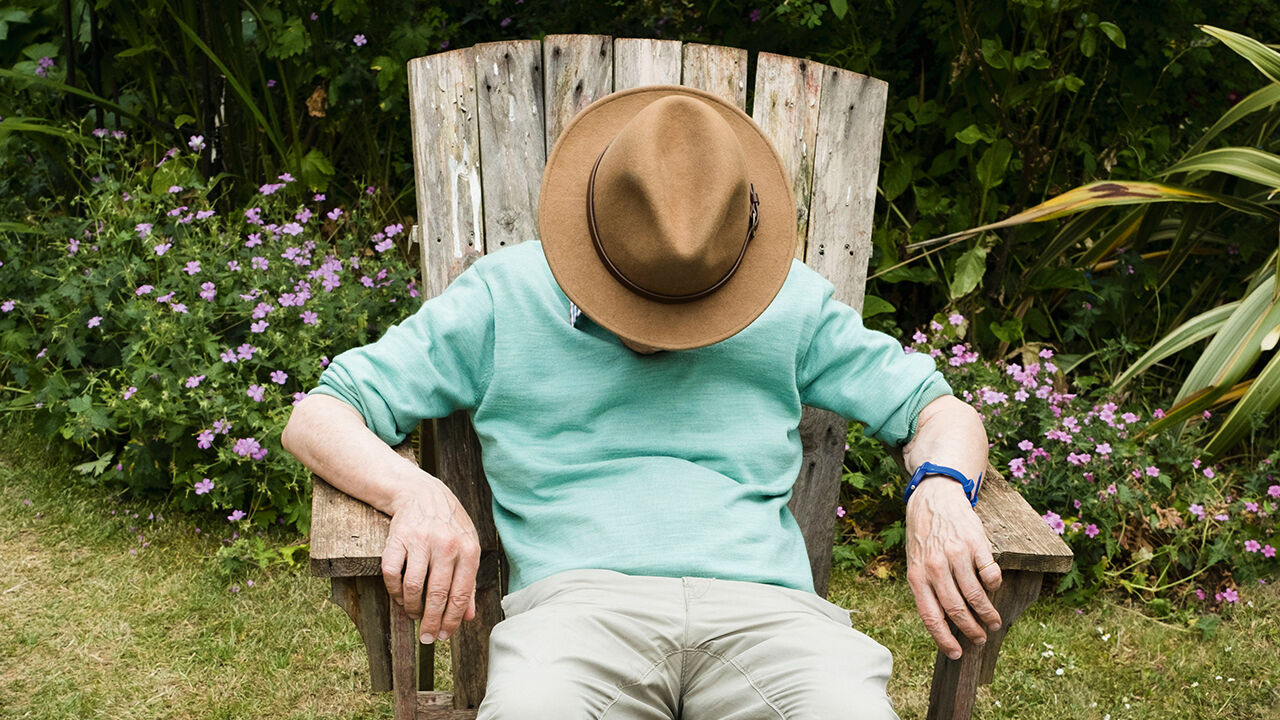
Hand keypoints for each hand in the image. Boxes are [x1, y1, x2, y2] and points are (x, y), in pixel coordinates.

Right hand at [383, 478, 480, 643]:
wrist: (422, 493)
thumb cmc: (449, 526)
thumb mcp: (467, 548)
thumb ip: (469, 582)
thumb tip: (468, 616)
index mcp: (468, 550)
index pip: (460, 594)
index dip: (452, 620)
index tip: (444, 636)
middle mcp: (446, 545)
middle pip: (437, 594)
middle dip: (431, 622)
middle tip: (427, 638)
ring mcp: (421, 541)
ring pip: (413, 587)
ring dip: (412, 608)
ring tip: (413, 615)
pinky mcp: (398, 539)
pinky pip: (392, 573)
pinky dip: (395, 591)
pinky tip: (401, 597)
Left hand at [905, 475, 1001, 659]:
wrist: (934, 499)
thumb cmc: (924, 538)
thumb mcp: (915, 563)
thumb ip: (926, 590)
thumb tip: (943, 625)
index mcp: (917, 576)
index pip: (931, 617)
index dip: (945, 640)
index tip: (958, 654)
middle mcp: (935, 567)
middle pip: (957, 610)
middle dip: (971, 630)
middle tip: (981, 639)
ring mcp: (956, 555)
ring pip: (976, 596)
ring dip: (988, 614)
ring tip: (993, 622)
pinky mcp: (975, 543)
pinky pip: (990, 574)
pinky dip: (994, 586)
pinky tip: (993, 588)